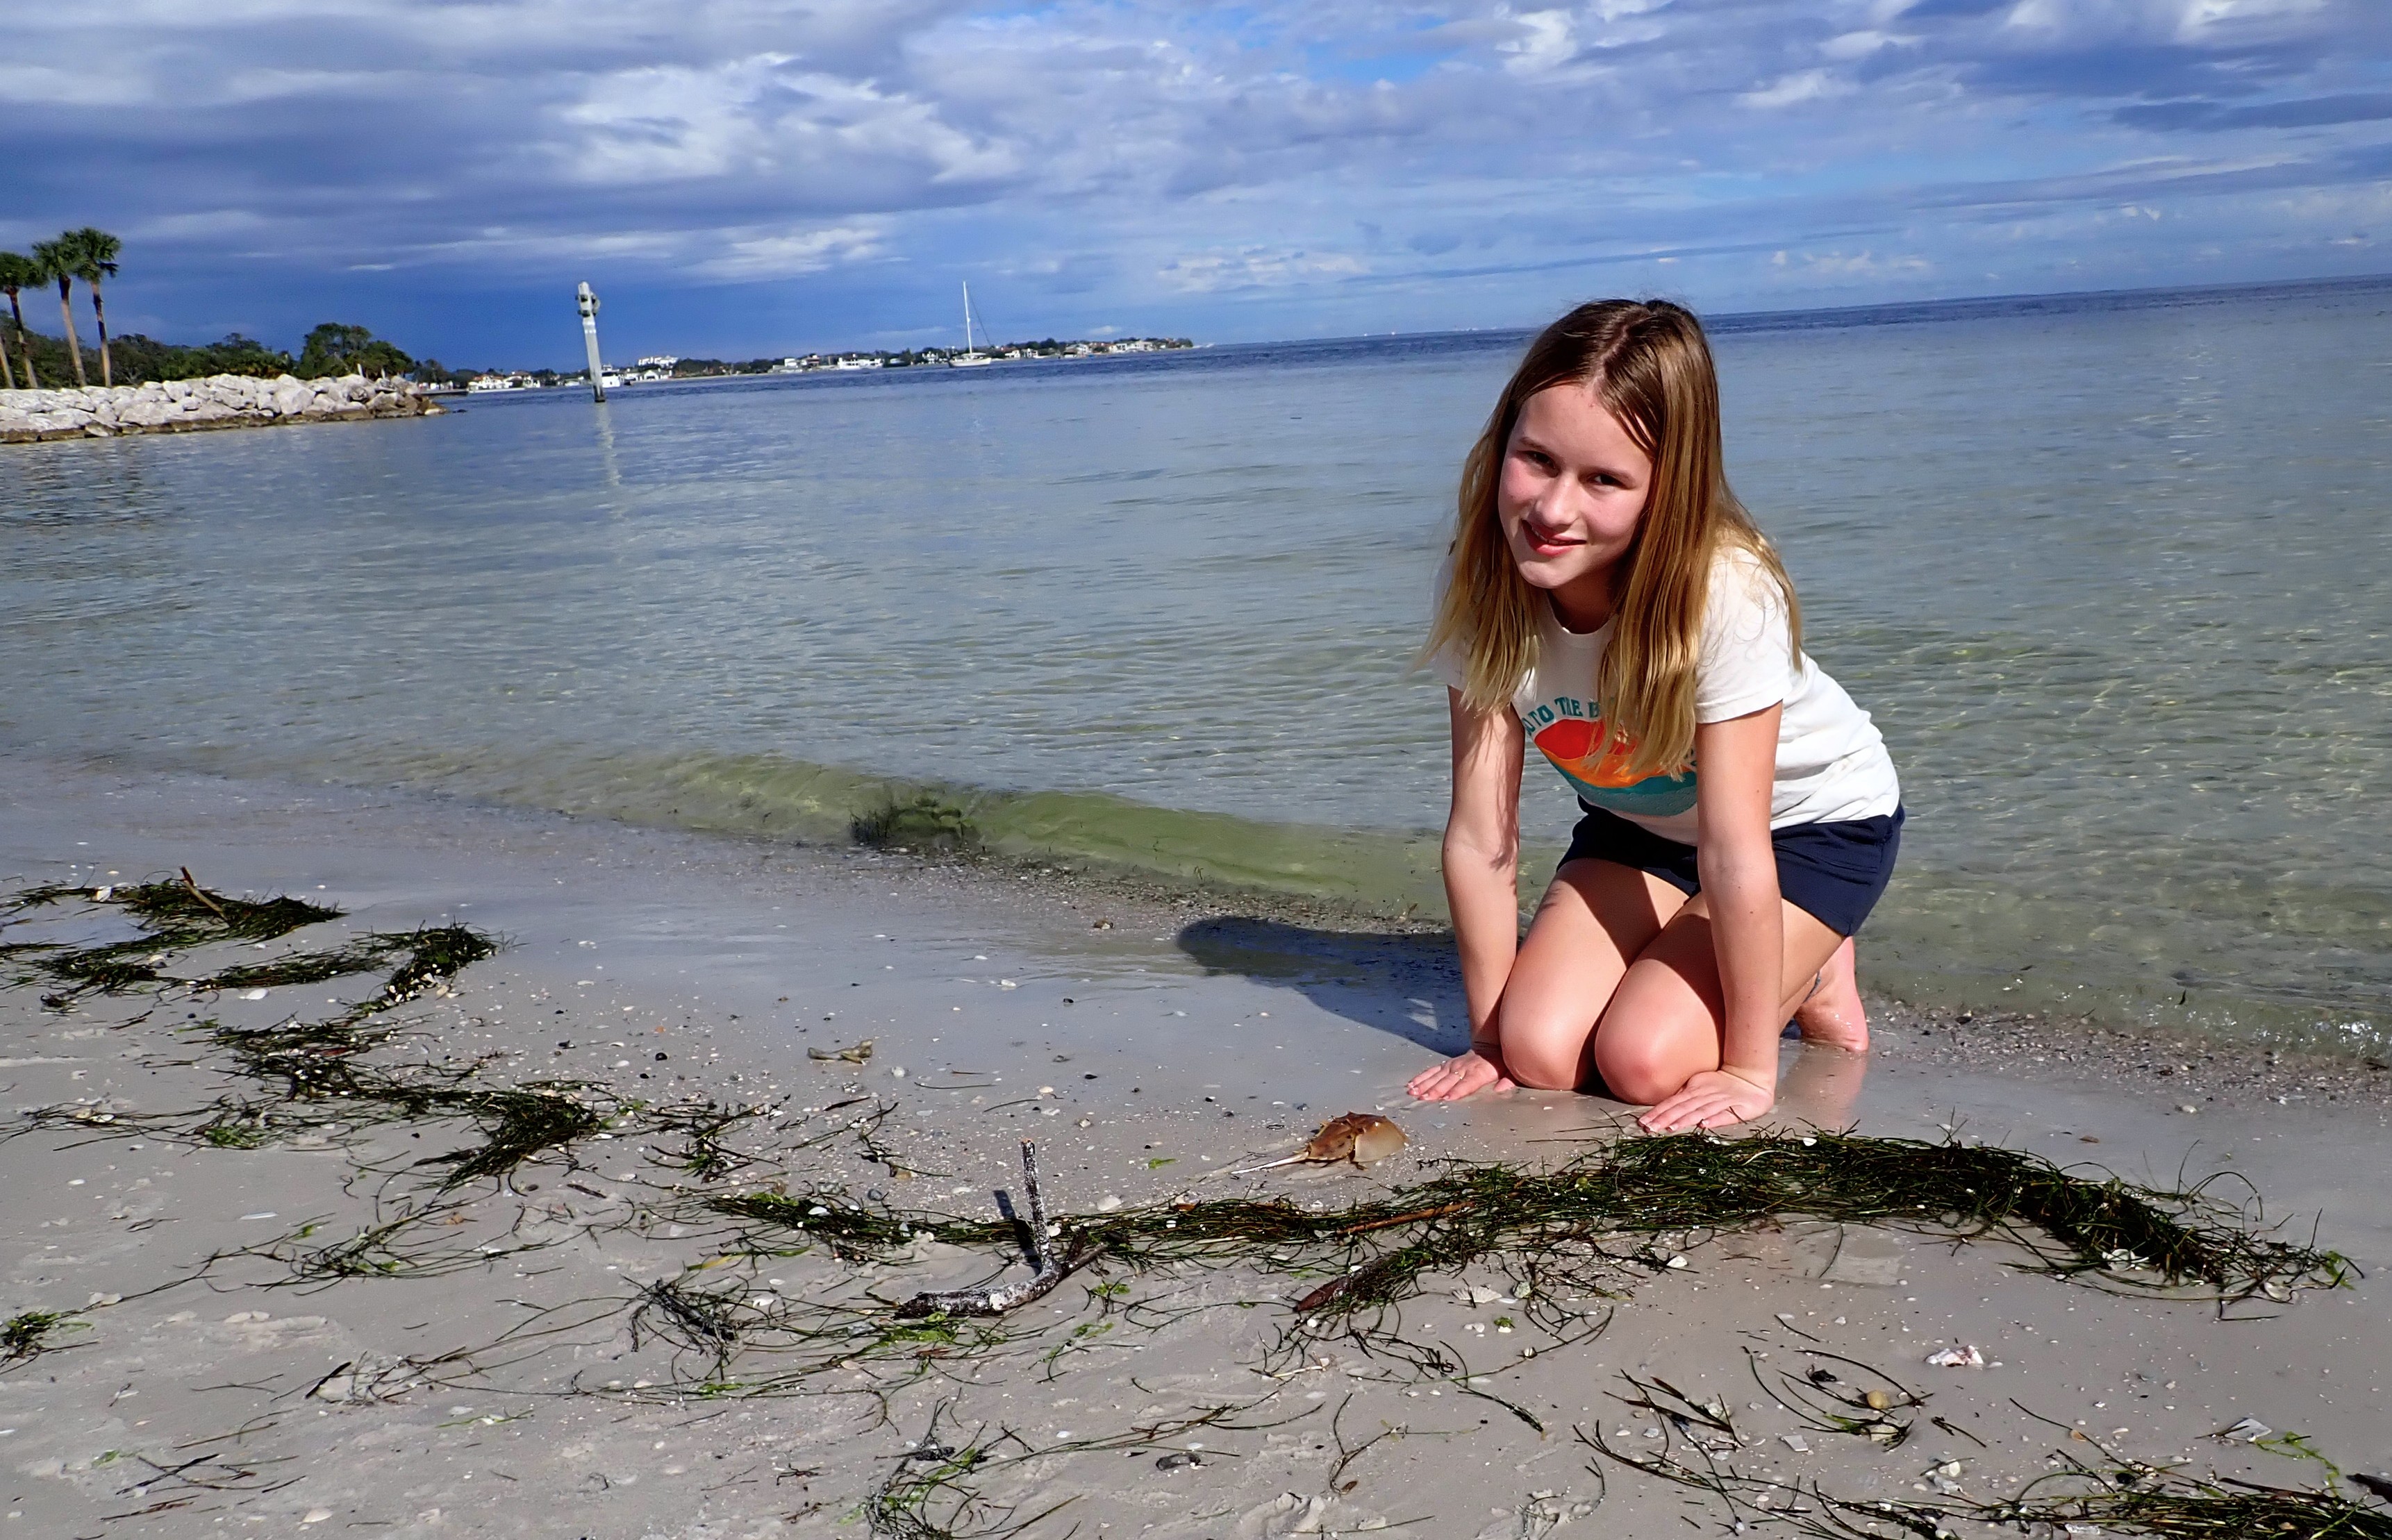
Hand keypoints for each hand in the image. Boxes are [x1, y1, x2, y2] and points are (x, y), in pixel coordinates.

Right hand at [1407, 1045, 1513, 1101]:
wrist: (1491, 1046)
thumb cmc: (1500, 1063)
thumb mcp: (1510, 1070)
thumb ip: (1508, 1080)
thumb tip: (1501, 1089)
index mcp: (1480, 1072)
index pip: (1467, 1083)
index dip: (1457, 1090)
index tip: (1447, 1098)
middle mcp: (1464, 1068)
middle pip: (1448, 1080)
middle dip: (1435, 1089)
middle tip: (1424, 1098)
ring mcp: (1453, 1065)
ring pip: (1437, 1075)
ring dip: (1424, 1084)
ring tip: (1413, 1092)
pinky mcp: (1447, 1064)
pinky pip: (1432, 1071)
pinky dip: (1422, 1077)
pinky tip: (1412, 1084)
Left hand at [1638, 1068, 1773, 1132]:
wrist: (1751, 1079)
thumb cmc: (1723, 1085)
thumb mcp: (1700, 1086)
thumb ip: (1684, 1096)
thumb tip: (1664, 1105)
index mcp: (1694, 1090)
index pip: (1672, 1102)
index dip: (1658, 1112)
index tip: (1644, 1122)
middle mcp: (1705, 1095)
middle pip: (1682, 1107)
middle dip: (1665, 1118)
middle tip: (1649, 1128)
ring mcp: (1720, 1101)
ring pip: (1699, 1111)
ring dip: (1685, 1119)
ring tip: (1671, 1128)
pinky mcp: (1737, 1108)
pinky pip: (1724, 1114)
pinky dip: (1714, 1119)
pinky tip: (1704, 1125)